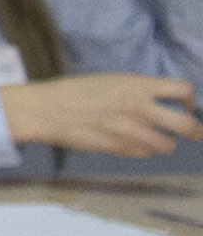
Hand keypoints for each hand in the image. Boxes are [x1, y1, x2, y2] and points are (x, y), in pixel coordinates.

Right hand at [3, 72, 202, 158]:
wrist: (47, 110)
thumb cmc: (76, 91)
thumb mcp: (112, 80)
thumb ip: (139, 91)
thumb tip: (164, 101)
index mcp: (136, 86)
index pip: (183, 90)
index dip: (190, 100)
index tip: (187, 105)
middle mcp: (139, 108)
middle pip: (187, 125)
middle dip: (195, 131)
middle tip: (194, 132)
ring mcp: (130, 131)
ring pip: (168, 145)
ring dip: (165, 143)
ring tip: (154, 138)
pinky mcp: (119, 149)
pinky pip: (145, 154)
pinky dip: (143, 150)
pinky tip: (130, 141)